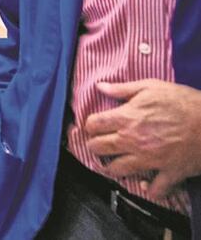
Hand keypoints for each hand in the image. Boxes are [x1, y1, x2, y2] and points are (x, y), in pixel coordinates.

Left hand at [85, 79, 200, 198]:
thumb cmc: (184, 102)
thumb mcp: (152, 87)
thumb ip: (123, 89)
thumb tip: (100, 87)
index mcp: (127, 118)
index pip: (93, 125)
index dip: (91, 125)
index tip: (96, 126)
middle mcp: (132, 141)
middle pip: (98, 148)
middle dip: (95, 146)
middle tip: (101, 144)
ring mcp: (150, 159)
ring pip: (117, 170)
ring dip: (113, 168)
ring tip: (115, 163)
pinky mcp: (169, 173)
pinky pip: (154, 190)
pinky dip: (148, 189)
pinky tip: (145, 184)